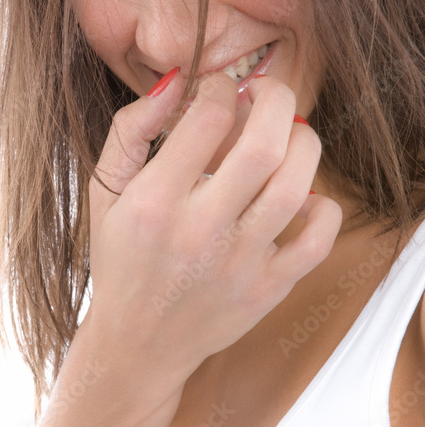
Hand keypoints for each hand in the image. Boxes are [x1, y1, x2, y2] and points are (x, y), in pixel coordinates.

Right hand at [86, 69, 342, 399]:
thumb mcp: (104, 192)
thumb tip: (177, 81)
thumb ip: (131, 129)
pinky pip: (317, 241)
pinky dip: (322, 208)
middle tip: (265, 95)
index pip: (207, 119)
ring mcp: (238, 265)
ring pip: (294, 186)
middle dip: (275, 99)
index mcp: (153, 203)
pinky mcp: (266, 290)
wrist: (137, 344)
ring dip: (303, 144)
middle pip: (263, 145)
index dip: (220, 88)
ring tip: (287, 135)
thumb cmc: (122, 259)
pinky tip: (300, 197)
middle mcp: (198, 233)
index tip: (220, 91)